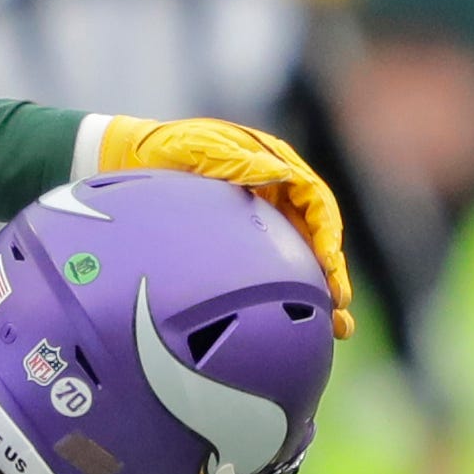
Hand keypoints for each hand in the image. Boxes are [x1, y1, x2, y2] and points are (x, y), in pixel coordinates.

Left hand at [95, 114, 354, 338]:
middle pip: (315, 237)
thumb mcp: (198, 146)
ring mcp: (263, 219)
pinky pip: (270, 269)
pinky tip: (294, 326)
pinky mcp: (244, 240)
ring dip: (318, 292)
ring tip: (337, 328)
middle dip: (332, 273)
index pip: (315, 204)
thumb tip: (279, 174)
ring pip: (299, 259)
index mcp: (276, 167)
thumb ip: (236, 160)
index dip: (326, 233)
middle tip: (339, 305)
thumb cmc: (168, 148)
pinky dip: (284, 296)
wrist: (133, 158)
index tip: (329, 263)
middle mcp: (278, 194)